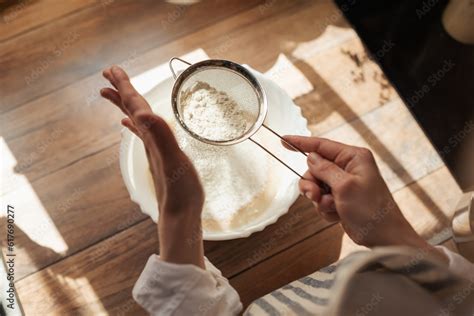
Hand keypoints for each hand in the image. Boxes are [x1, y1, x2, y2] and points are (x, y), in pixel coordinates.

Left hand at [100, 65, 204, 267]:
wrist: (180, 215)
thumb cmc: (181, 191)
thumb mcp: (174, 162)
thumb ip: (160, 138)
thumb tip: (143, 114)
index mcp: (151, 137)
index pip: (134, 107)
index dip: (124, 87)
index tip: (112, 70)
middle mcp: (148, 141)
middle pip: (129, 110)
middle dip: (120, 90)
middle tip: (108, 72)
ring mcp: (152, 149)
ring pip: (134, 120)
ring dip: (124, 104)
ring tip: (111, 92)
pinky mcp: (159, 157)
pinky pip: (143, 134)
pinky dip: (135, 124)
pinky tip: (129, 124)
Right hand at [283, 136, 433, 250]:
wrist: (384, 238)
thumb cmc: (371, 210)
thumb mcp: (345, 186)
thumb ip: (325, 169)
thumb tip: (310, 156)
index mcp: (353, 158)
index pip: (321, 145)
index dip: (300, 143)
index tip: (283, 140)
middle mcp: (348, 168)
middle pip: (314, 169)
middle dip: (313, 184)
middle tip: (317, 196)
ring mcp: (344, 184)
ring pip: (315, 186)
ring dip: (320, 199)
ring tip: (332, 207)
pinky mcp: (341, 199)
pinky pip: (321, 199)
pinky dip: (325, 209)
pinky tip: (337, 215)